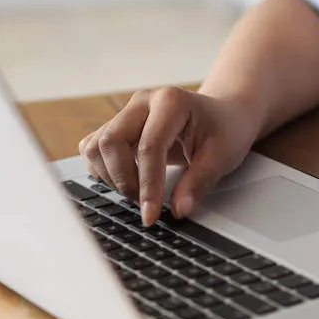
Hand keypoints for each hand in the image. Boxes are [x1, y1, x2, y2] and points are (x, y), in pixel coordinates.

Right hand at [79, 87, 258, 225]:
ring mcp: (127, 112)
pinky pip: (93, 147)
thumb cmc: (225, 130)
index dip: (147, 186)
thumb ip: (199, 182)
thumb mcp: (223, 156)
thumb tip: (178, 210)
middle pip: (111, 141)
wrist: (223, 114)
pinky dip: (102, 169)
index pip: (149, 147)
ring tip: (137, 191)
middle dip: (124, 180)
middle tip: (145, 204)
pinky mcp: (118, 125)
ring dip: (110, 176)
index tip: (150, 216)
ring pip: (96, 145)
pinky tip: (126, 179)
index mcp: (171, 101)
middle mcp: (143, 102)